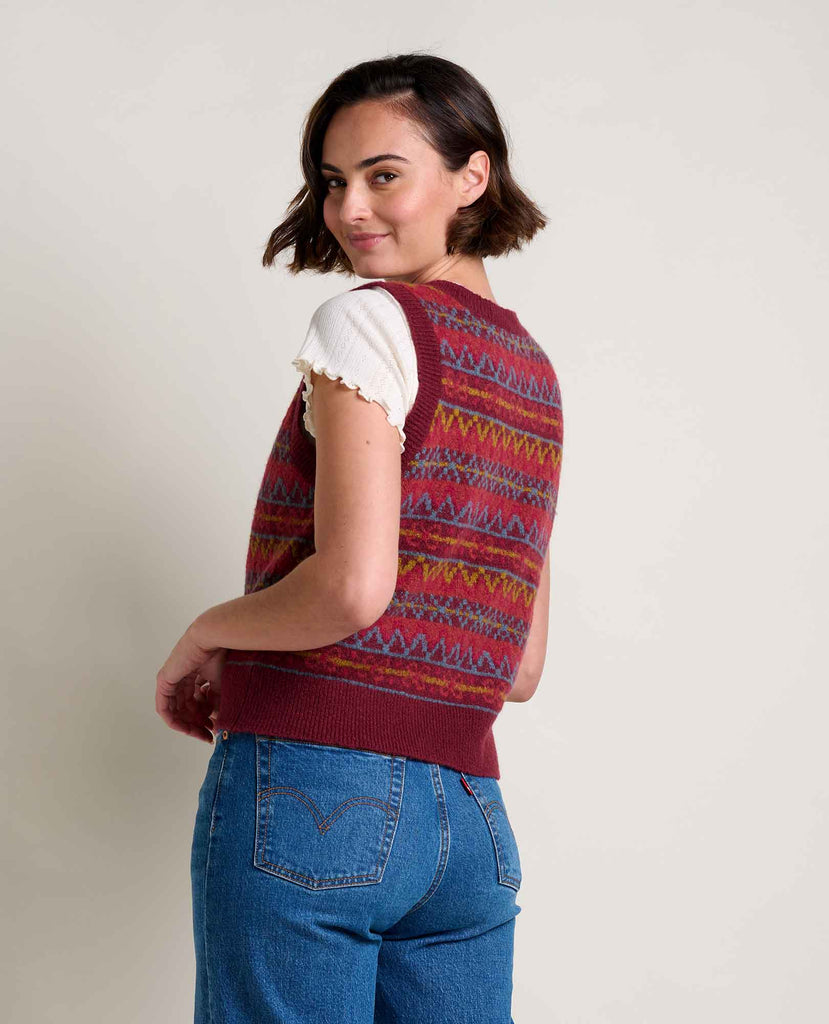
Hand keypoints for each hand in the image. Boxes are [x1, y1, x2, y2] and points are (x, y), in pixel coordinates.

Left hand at [156, 625, 226, 742]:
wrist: (211, 639)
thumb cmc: (219, 655)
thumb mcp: (220, 684)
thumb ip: (216, 702)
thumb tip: (217, 723)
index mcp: (192, 676)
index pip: (195, 703)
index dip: (205, 719)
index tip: (215, 730)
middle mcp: (180, 680)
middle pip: (185, 709)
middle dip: (198, 724)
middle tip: (209, 735)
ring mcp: (170, 681)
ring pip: (176, 712)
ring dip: (189, 725)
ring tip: (204, 731)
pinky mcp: (164, 682)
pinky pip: (164, 709)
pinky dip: (174, 721)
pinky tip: (188, 729)